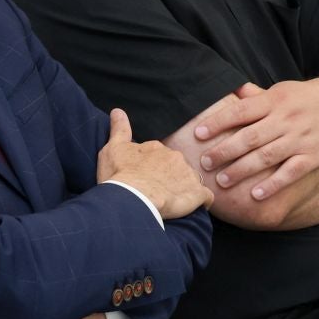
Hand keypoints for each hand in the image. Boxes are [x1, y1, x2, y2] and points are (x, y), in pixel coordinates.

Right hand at [97, 108, 211, 218]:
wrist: (132, 198)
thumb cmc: (119, 175)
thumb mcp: (112, 149)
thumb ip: (119, 129)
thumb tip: (117, 110)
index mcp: (156, 148)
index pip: (159, 155)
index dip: (152, 167)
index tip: (144, 178)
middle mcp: (175, 157)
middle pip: (176, 166)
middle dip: (170, 176)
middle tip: (157, 192)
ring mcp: (187, 175)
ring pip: (190, 180)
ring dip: (184, 188)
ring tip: (172, 203)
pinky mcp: (196, 194)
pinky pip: (206, 197)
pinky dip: (202, 201)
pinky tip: (195, 207)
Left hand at [189, 78, 318, 198]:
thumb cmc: (307, 98)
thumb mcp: (282, 91)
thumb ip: (257, 96)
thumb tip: (231, 92)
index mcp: (274, 101)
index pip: (241, 112)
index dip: (218, 122)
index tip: (198, 133)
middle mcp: (285, 120)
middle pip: (250, 137)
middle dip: (225, 151)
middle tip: (204, 163)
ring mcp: (300, 139)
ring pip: (266, 157)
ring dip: (242, 170)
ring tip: (222, 182)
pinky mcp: (313, 157)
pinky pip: (290, 173)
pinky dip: (273, 184)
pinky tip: (256, 194)